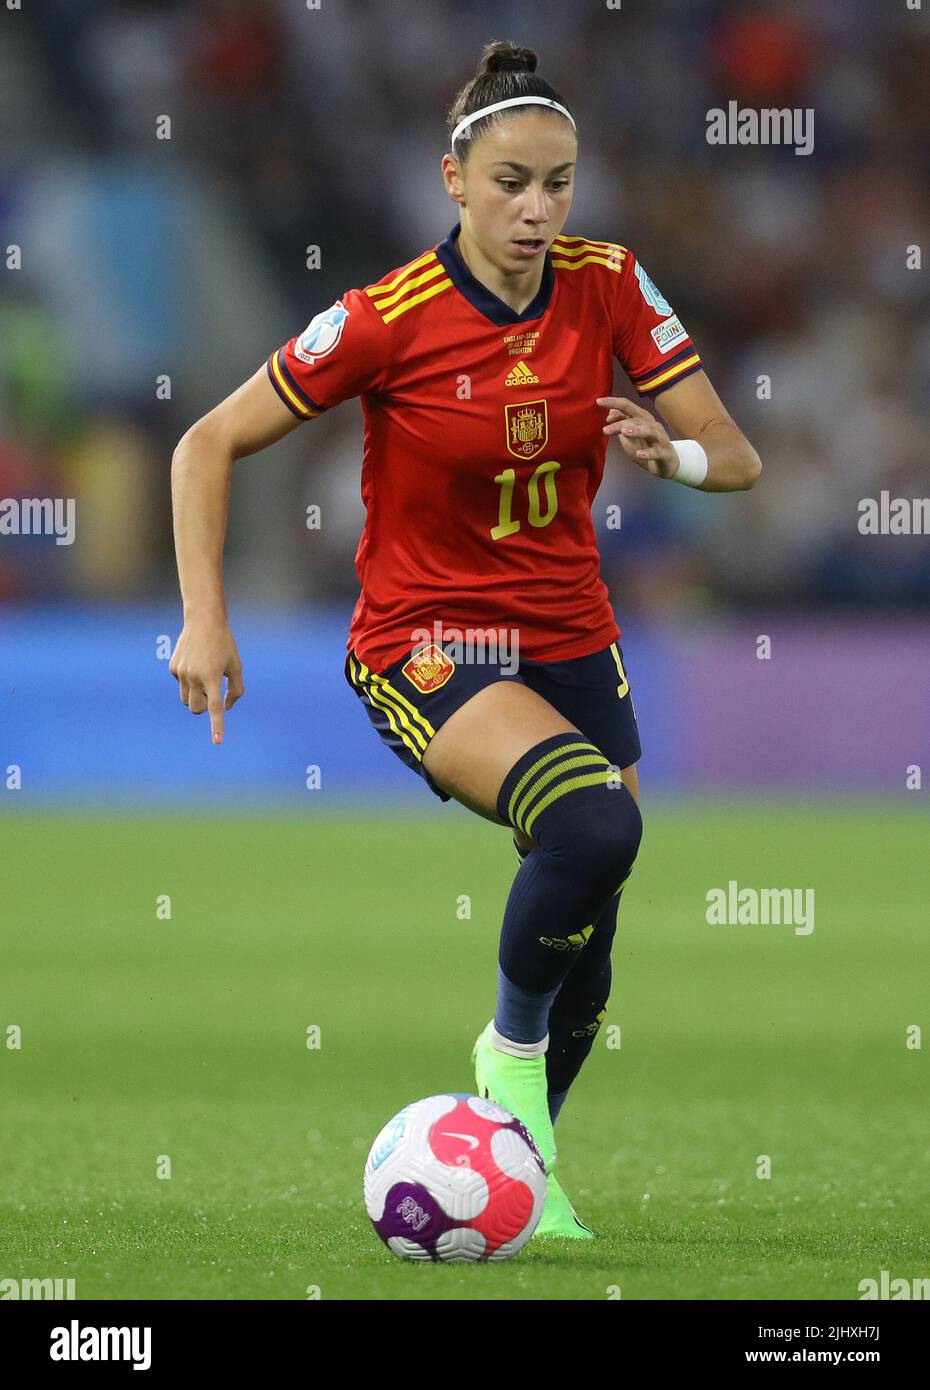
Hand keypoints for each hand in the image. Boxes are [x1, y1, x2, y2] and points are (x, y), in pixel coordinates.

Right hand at [169, 617, 243, 744]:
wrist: (203, 621)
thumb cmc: (224, 644)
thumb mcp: (236, 666)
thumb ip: (236, 690)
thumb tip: (227, 708)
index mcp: (212, 676)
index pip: (214, 707)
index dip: (217, 725)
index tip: (217, 741)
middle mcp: (194, 676)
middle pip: (196, 708)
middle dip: (204, 708)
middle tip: (213, 693)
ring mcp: (180, 672)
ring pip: (186, 700)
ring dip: (196, 697)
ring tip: (205, 678)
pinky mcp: (173, 668)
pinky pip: (181, 684)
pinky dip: (189, 681)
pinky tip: (195, 663)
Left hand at [596, 396, 678, 478]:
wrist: (666, 464)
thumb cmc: (646, 447)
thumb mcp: (630, 436)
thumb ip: (621, 423)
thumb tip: (609, 412)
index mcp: (642, 419)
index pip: (627, 406)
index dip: (614, 402)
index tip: (598, 401)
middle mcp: (652, 425)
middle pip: (635, 419)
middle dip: (620, 422)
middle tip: (605, 429)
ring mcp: (660, 438)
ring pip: (649, 431)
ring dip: (636, 430)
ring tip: (624, 432)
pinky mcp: (665, 453)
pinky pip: (657, 452)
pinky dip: (648, 453)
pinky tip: (639, 454)